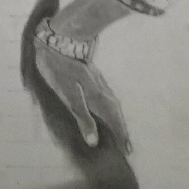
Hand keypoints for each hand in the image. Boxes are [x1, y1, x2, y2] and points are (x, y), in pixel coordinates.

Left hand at [34, 38, 130, 153]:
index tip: (127, 151)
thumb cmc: (61, 67)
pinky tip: (106, 105)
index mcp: (97, 98)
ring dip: (117, 118)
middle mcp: (102, 90)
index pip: (113, 121)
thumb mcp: (68, 95)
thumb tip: (94, 141)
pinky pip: (107, 95)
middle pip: (116, 113)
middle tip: (127, 146)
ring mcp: (99, 80)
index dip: (120, 136)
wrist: (61, 37)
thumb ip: (82, 117)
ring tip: (119, 130)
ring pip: (112, 103)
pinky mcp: (93, 74)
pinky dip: (110, 106)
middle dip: (121, 130)